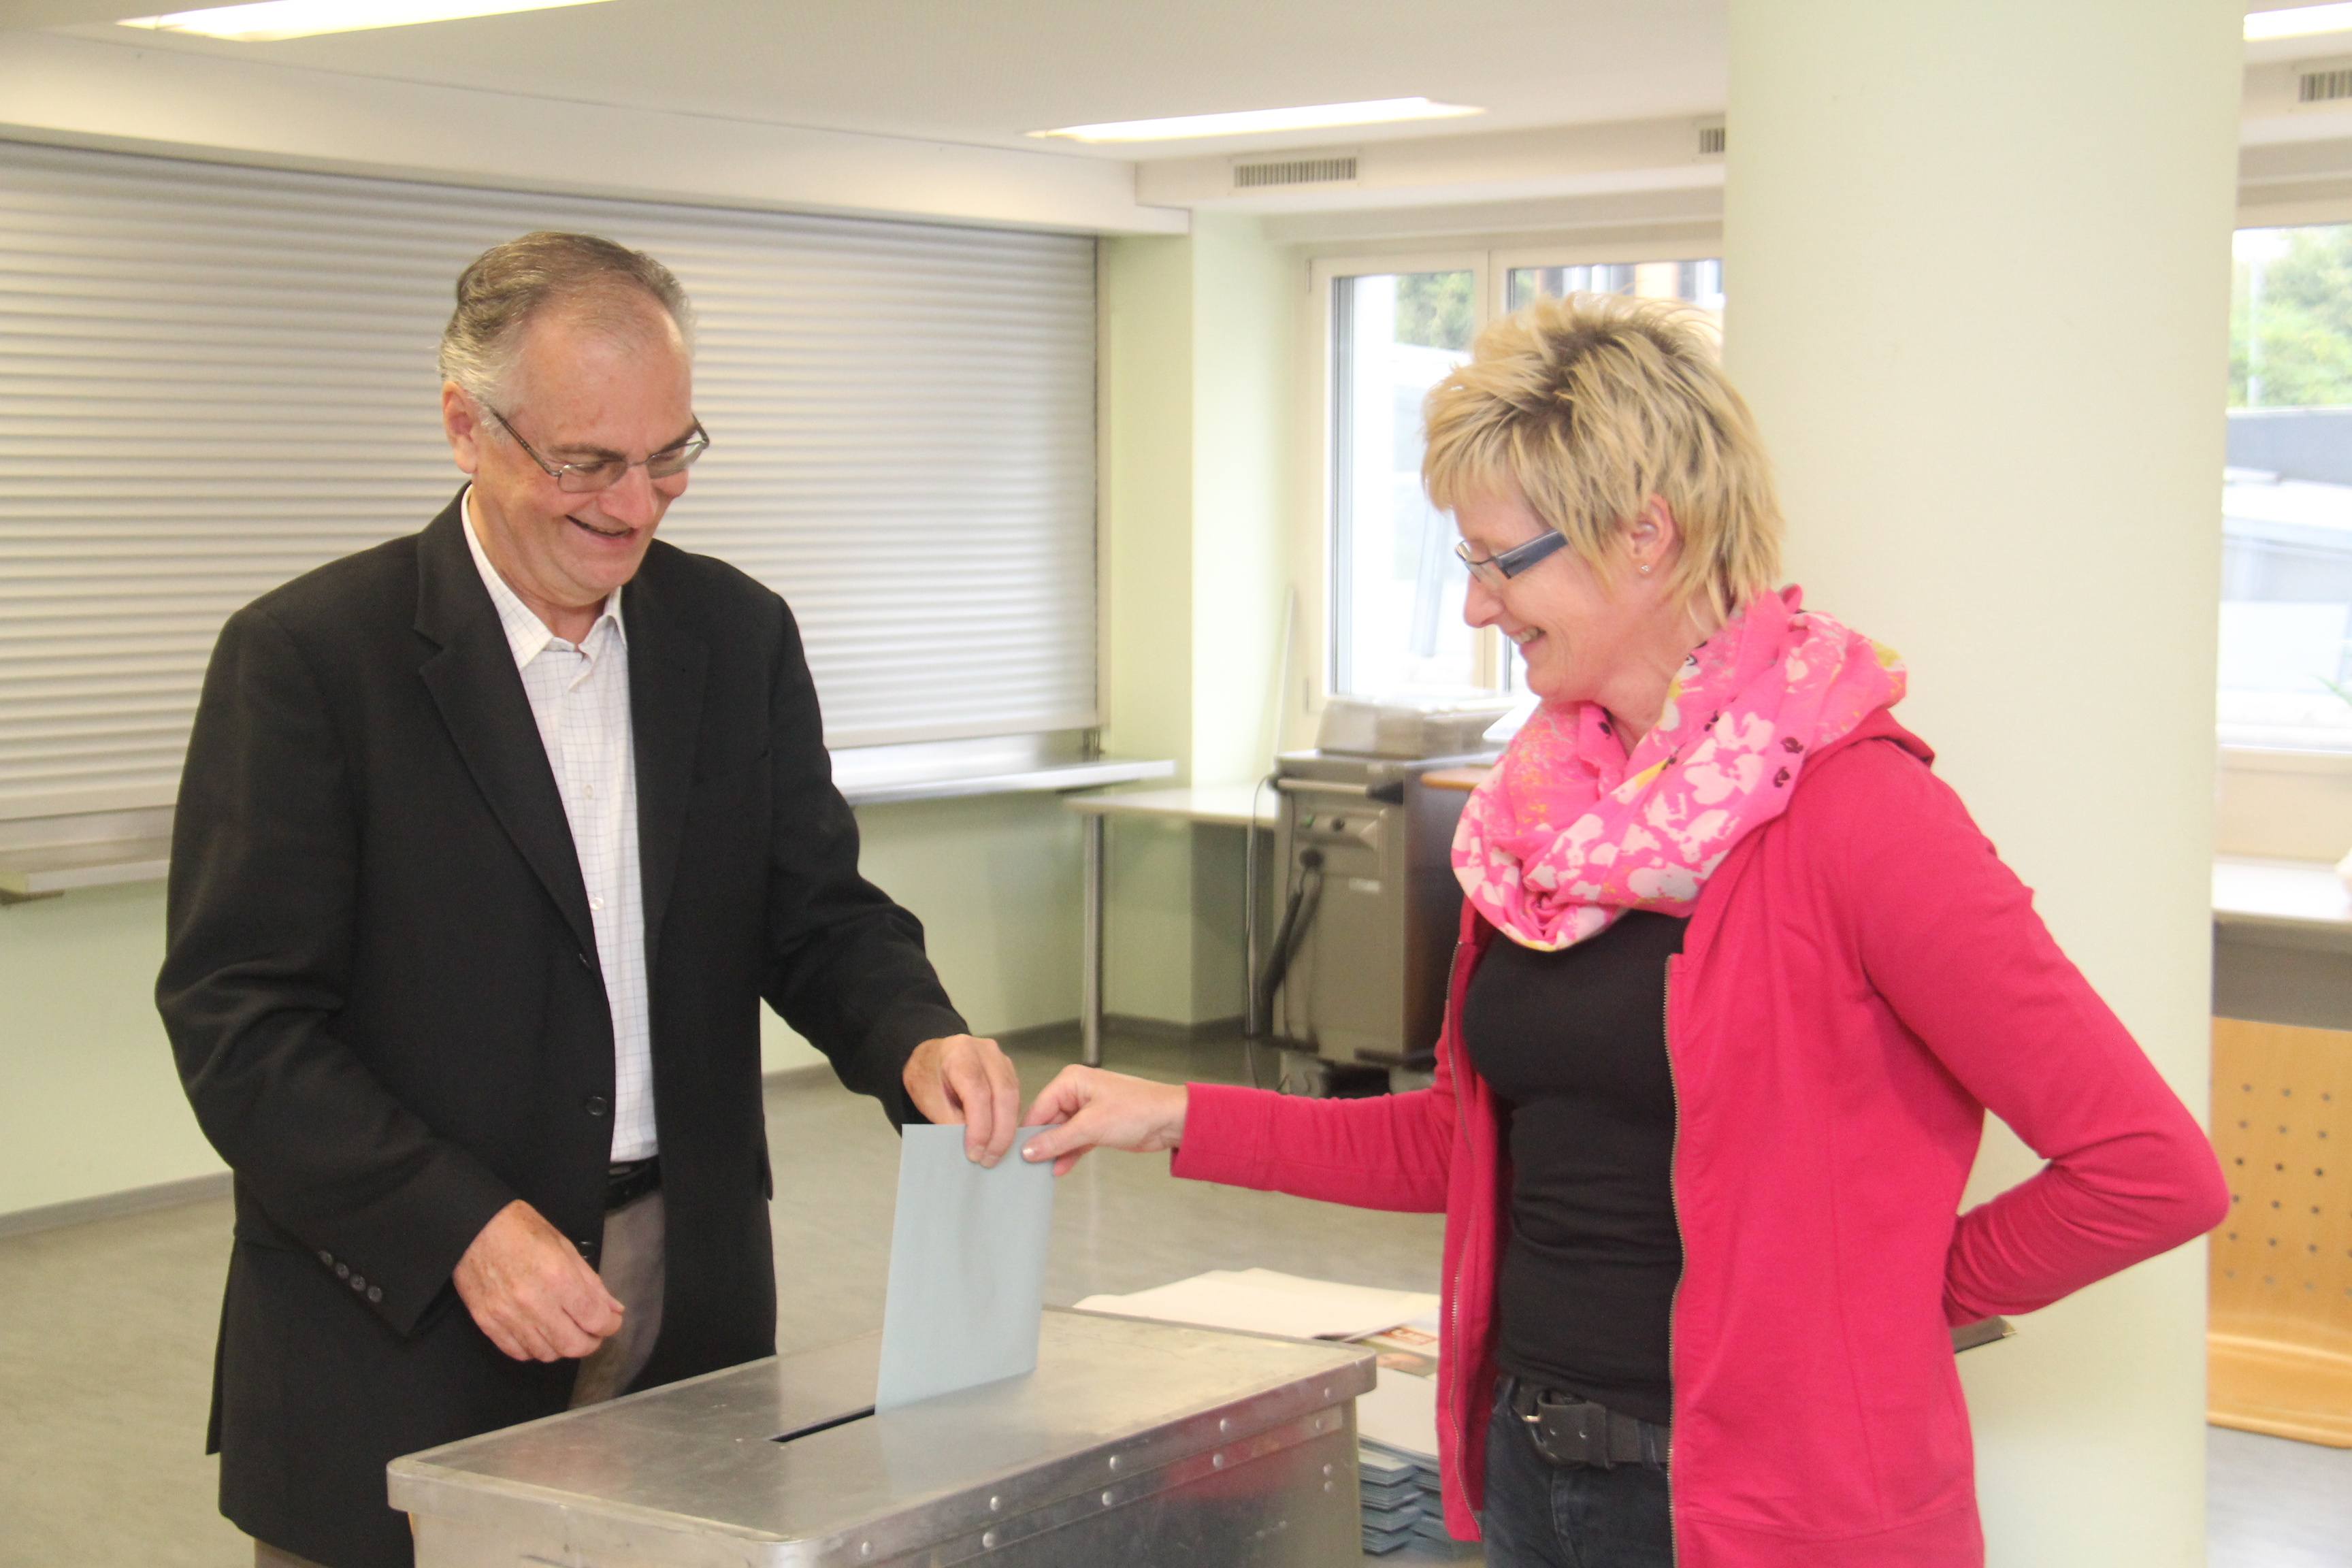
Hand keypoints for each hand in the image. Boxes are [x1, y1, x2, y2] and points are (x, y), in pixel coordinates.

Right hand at [453, 1199, 623, 1361]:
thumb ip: (591, 1282)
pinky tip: (539, 1334)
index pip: (594, 1319)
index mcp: (558, 1276)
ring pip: (546, 1354)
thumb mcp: (565, 1246)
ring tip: (565, 1331)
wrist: (473, 1228)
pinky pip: (517, 1352)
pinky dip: (534, 1349)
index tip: (610, 1321)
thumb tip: (613, 1309)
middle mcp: (534, 1301)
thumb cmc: (520, 1229)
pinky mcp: (487, 1323)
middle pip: (573, 1346)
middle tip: (592, 1332)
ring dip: (562, 1347)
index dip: (609, 1325)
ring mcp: (508, 1316)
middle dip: (590, 1343)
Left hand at [902, 1034, 1021, 1165]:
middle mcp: (986, 1051)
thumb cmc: (926, 1078)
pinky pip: (1015, 1097)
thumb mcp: (929, 1100)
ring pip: (1014, 1097)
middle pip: (1004, 1094)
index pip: (978, 1093)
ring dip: (1007, 1129)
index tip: (975, 1153)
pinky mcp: (1008, 1070)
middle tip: (990, 1159)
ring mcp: (1001, 1059)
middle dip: (1000, 1132)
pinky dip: (1008, 1120)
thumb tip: (974, 1146)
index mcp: (960, 1053)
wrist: (930, 1057)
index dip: (980, 1127)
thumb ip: (950, 1121)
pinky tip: (999, 1138)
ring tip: (994, 1154)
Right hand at [1018, 1066, 1187, 1175]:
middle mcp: (1076, 1093)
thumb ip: (1057, 1140)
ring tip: (1040, 1171)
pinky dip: (1069, 1154)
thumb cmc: (1138, 1109)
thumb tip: (1029, 1150)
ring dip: (1054, 1152)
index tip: (1015, 1153)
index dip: (1028, 1132)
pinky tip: (1059, 1169)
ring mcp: (1087, 1111)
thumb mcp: (1091, 1126)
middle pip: (1048, 1121)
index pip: (1039, 1107)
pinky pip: (1075, 1141)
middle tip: (1026, 1166)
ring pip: (1061, 1134)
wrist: (1170, 1120)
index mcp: (1071, 1081)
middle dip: (1041, 1144)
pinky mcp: (1097, 1127)